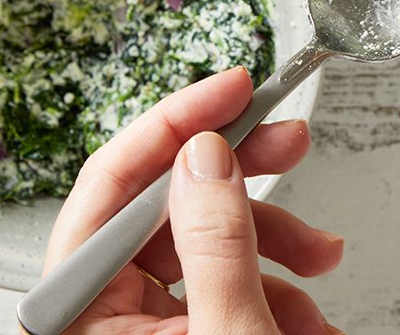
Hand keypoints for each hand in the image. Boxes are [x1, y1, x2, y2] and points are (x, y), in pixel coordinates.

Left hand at [42, 68, 343, 334]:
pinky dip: (270, 286)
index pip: (111, 184)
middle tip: (289, 141)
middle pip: (165, 205)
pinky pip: (218, 285)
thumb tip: (208, 154)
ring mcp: (136, 327)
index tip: (234, 89)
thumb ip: (217, 244)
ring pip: (203, 242)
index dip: (177, 122)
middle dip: (243, 179)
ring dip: (273, 243)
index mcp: (79, 312)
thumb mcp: (228, 333)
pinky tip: (306, 307)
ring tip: (320, 253)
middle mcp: (98, 313)